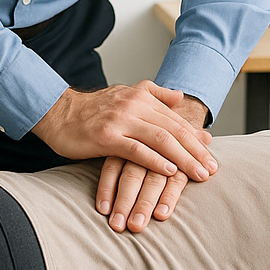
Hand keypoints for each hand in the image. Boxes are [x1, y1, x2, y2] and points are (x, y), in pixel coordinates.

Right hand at [31, 81, 214, 182]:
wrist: (58, 113)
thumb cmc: (93, 110)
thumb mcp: (126, 95)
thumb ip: (154, 94)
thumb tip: (180, 96)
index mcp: (142, 97)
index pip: (176, 119)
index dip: (195, 137)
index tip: (211, 153)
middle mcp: (135, 105)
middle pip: (173, 129)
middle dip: (195, 151)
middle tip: (211, 169)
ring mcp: (121, 120)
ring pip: (160, 139)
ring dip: (182, 159)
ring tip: (197, 174)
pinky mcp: (107, 136)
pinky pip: (136, 150)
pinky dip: (155, 161)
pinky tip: (169, 171)